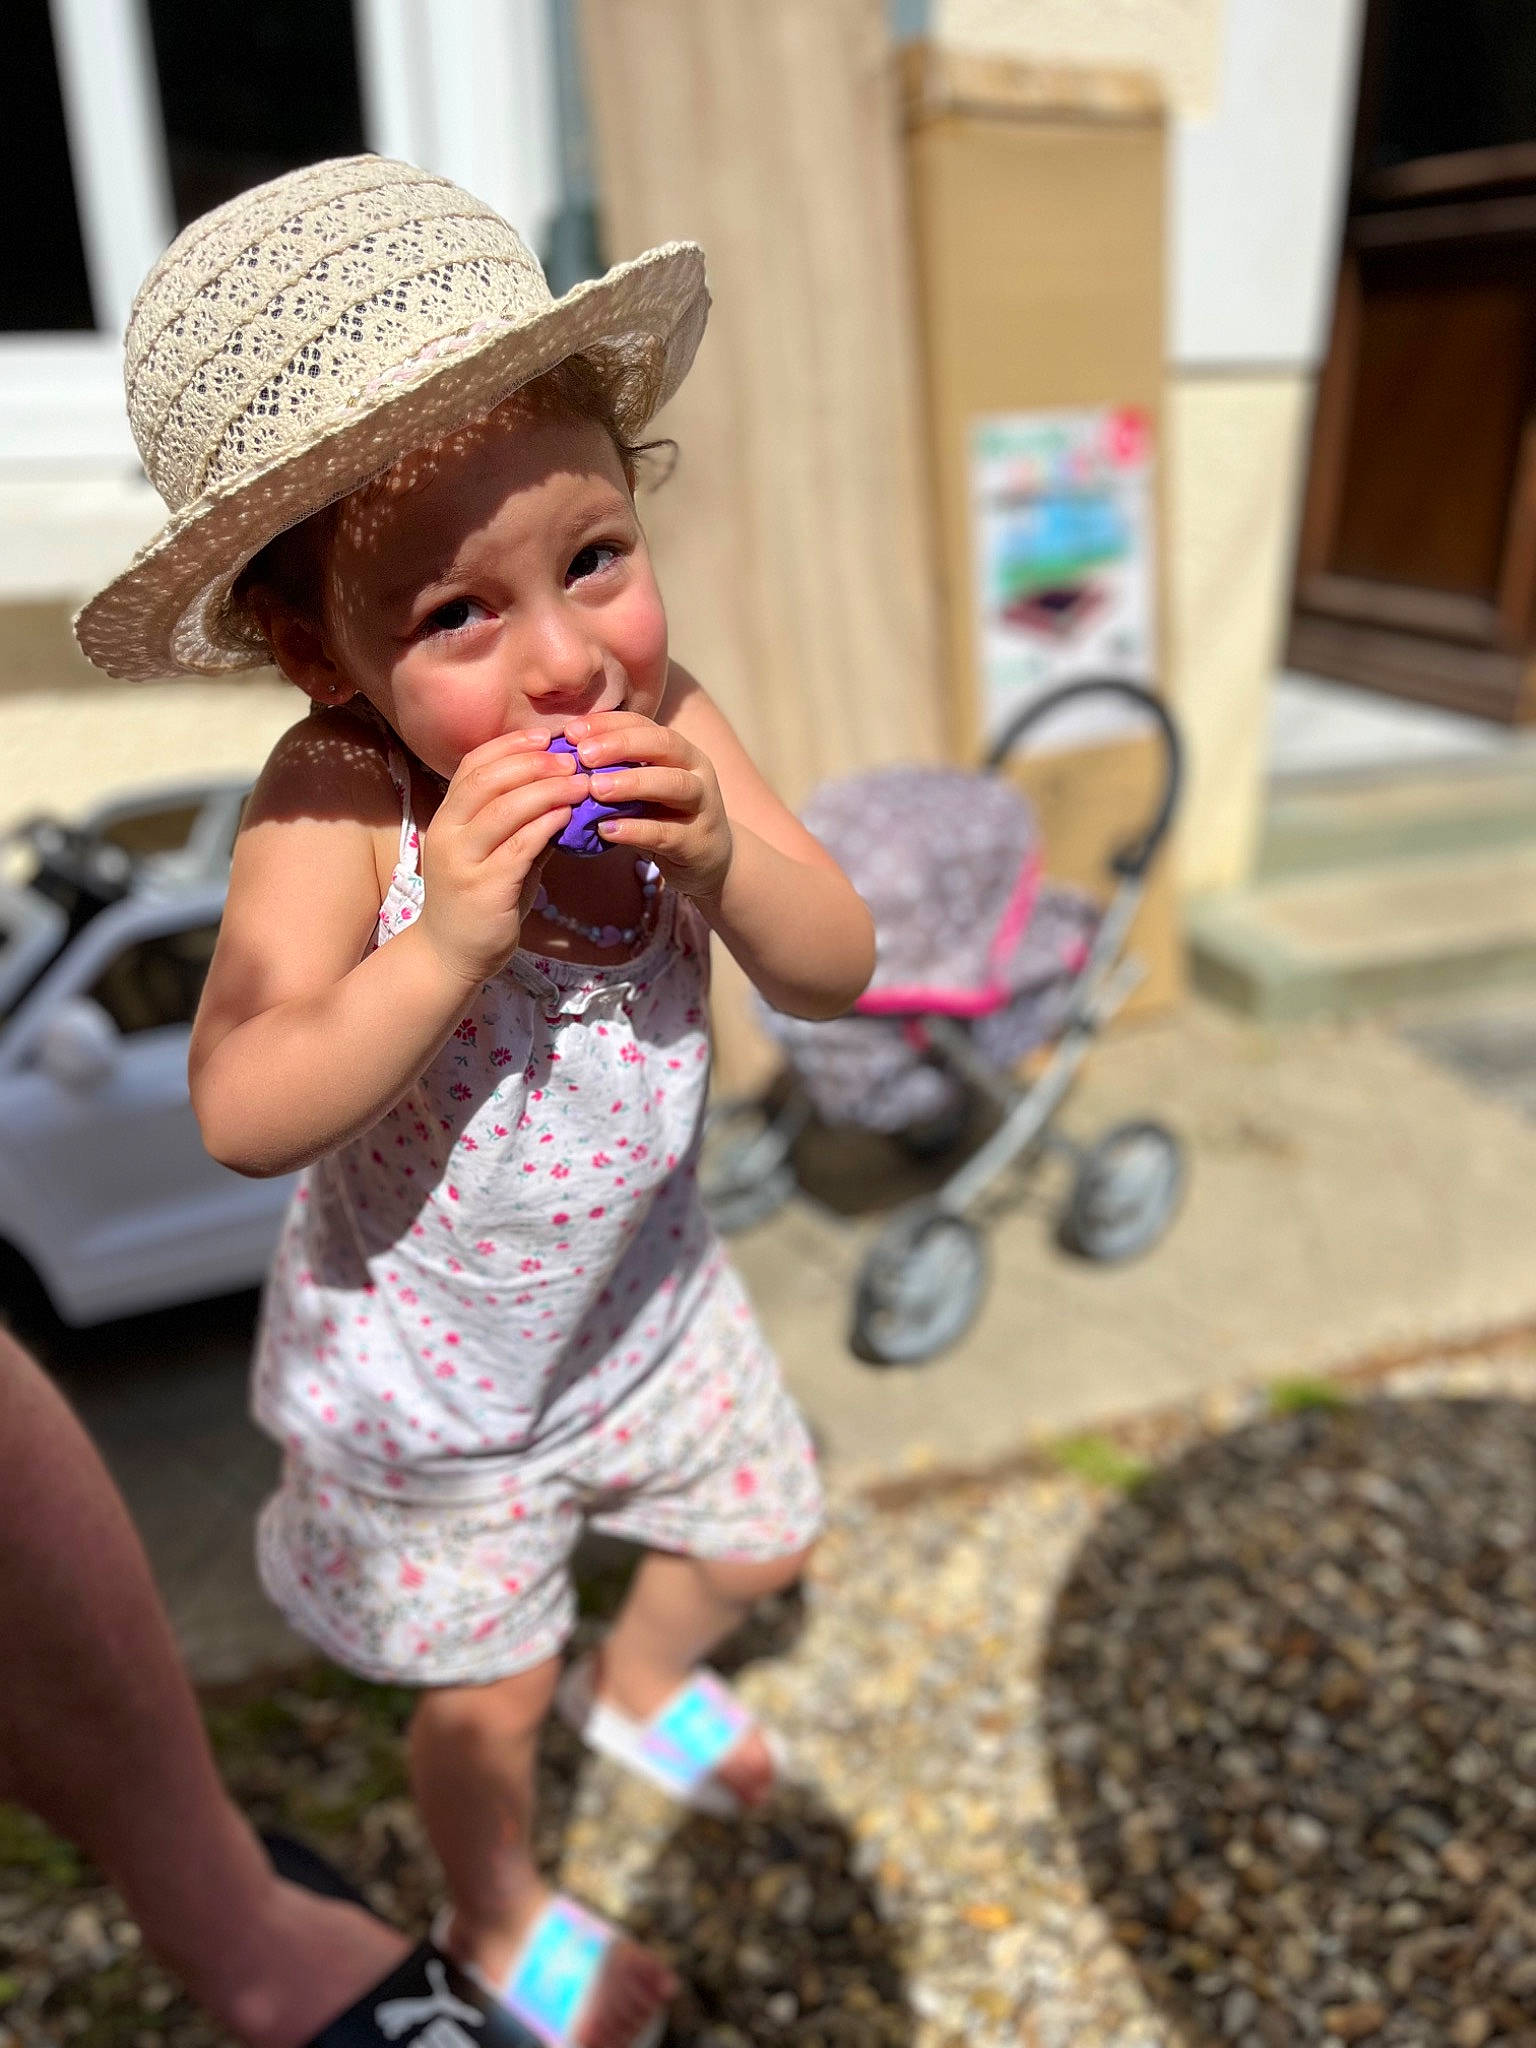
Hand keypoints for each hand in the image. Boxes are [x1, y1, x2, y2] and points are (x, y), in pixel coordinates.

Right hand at [417, 731, 585, 984]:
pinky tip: (569, 815)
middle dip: (533, 762)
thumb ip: (519, 823)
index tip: (546, 735)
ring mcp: (462, 862)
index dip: (510, 745)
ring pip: (504, 810)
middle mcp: (447, 834)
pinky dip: (546, 824)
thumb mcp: (494, 854)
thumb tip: (563, 789)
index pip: (473, 766)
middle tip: (570, 758)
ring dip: (547, 790)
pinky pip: (519, 847)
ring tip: (580, 782)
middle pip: (487, 780)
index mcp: (446, 818)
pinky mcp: (484, 889)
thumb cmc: (478, 901)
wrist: (450, 955)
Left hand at [566, 710, 732, 899]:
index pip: (644, 724)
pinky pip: (667, 832)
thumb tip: (562, 758)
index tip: (572, 732)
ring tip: (595, 788)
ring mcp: (702, 804)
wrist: (707, 859)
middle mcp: (695, 769)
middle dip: (622, 745)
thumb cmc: (664, 816)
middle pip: (663, 744)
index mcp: (678, 749)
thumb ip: (615, 771)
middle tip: (583, 755)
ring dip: (632, 782)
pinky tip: (606, 829)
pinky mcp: (698, 841)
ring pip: (673, 784)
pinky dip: (636, 830)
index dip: (608, 724)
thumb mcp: (643, 788)